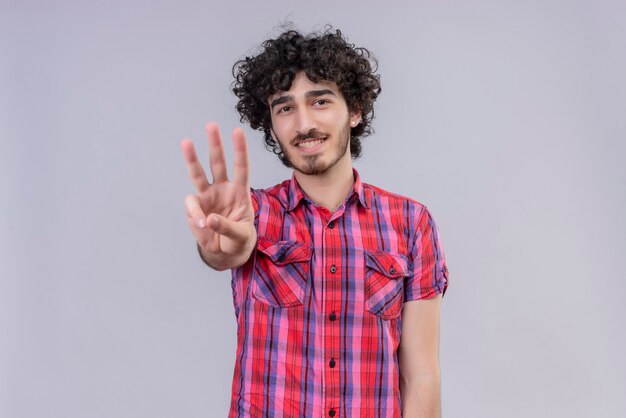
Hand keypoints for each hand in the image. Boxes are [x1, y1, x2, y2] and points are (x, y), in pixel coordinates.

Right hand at [180, 123, 255, 269]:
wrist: (225, 252)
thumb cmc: (238, 239)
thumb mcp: (240, 236)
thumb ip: (227, 227)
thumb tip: (207, 219)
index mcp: (240, 193)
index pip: (241, 169)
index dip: (240, 151)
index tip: (238, 132)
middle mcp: (222, 189)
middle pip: (218, 163)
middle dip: (215, 144)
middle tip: (211, 125)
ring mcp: (207, 196)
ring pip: (198, 174)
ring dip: (192, 158)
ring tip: (186, 141)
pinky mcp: (195, 208)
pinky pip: (191, 208)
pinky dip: (195, 218)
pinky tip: (203, 228)